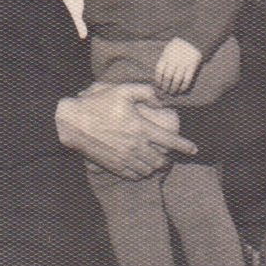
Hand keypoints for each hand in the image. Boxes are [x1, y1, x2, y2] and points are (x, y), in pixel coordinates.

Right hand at [56, 82, 195, 179]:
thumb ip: (146, 92)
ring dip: (155, 167)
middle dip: (168, 159)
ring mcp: (124, 158)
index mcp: (140, 128)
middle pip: (161, 161)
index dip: (185, 146)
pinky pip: (134, 175)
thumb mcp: (123, 90)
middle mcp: (135, 146)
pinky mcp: (114, 165)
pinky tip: (141, 167)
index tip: (193, 149)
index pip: (170, 141)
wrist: (73, 122)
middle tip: (168, 155)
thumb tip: (163, 100)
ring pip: (149, 170)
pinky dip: (141, 173)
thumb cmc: (98, 104)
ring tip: (156, 161)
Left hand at [154, 38, 202, 95]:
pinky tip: (181, 90)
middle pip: (168, 77)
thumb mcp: (167, 50)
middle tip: (165, 91)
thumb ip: (163, 60)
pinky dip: (183, 86)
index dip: (158, 80)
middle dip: (165, 86)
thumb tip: (159, 76)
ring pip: (177, 79)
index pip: (159, 70)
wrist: (192, 41)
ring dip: (174, 88)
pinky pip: (187, 79)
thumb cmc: (177, 47)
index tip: (158, 86)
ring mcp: (183, 63)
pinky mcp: (192, 66)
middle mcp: (174, 60)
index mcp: (166, 56)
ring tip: (172, 92)